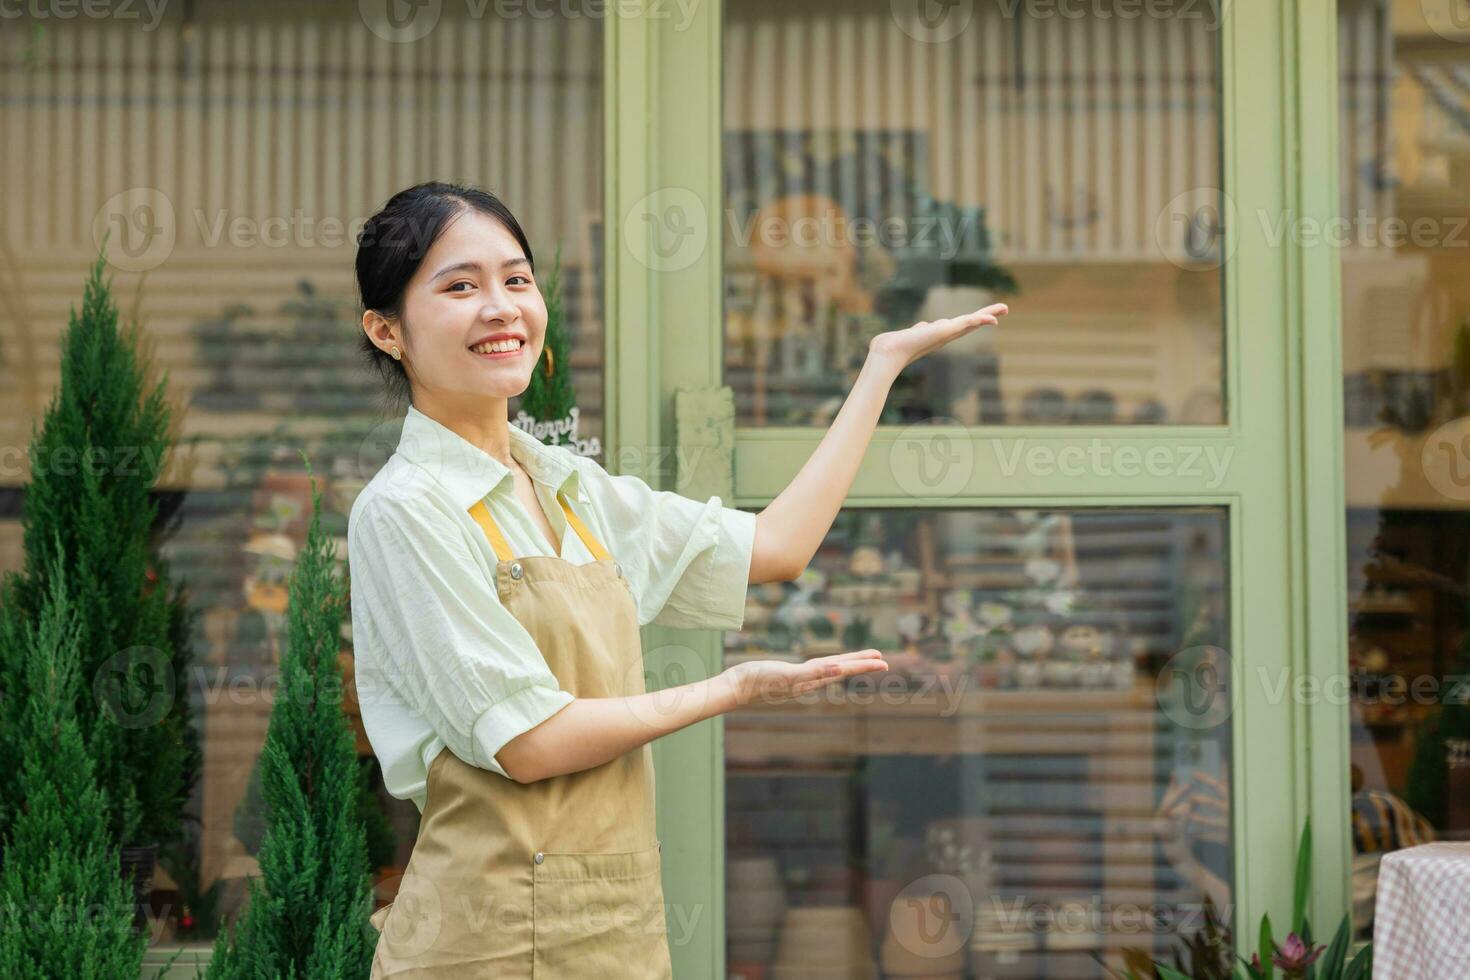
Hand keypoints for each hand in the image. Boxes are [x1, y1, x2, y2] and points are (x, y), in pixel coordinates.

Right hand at [722, 650, 888, 705]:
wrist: (735, 688)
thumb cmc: (758, 681)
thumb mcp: (787, 675)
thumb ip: (812, 673)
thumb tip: (838, 669)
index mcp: (811, 678)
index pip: (843, 669)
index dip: (863, 664)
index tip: (882, 660)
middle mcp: (809, 681)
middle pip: (841, 669)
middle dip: (861, 664)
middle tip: (883, 660)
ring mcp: (799, 680)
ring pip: (830, 671)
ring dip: (847, 665)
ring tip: (862, 661)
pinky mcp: (789, 677)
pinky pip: (815, 671)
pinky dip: (827, 668)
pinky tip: (828, 668)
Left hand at [867, 303, 1008, 371]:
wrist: (889, 351)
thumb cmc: (896, 344)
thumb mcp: (912, 333)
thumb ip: (920, 329)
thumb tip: (920, 328)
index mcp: (940, 334)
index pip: (962, 324)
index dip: (976, 320)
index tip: (987, 316)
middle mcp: (946, 335)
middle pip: (972, 323)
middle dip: (987, 315)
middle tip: (1004, 309)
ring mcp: (947, 333)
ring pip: (972, 321)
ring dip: (989, 314)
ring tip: (1004, 308)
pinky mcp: (946, 331)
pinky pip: (967, 323)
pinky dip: (980, 320)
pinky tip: (993, 319)